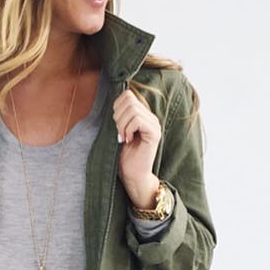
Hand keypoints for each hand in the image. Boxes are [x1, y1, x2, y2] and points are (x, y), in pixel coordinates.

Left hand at [112, 87, 161, 206]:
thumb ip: (120, 115)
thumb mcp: (119, 131)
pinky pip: (137, 120)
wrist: (133, 175)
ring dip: (122, 124)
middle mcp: (151, 117)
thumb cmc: (124, 156)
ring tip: (123, 137)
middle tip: (119, 132)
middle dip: (118, 116)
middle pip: (129, 99)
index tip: (116, 124)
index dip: (117, 106)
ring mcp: (154, 124)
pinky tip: (128, 140)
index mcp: (143, 114)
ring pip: (132, 109)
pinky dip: (128, 129)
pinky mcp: (154, 133)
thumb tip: (115, 101)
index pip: (128, 94)